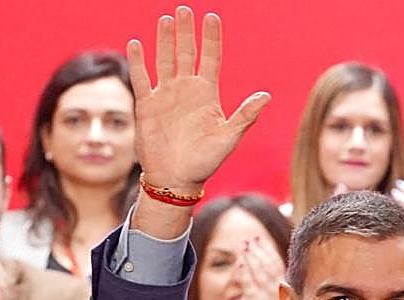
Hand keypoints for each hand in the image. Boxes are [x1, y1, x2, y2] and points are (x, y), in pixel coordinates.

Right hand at [127, 7, 268, 193]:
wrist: (176, 178)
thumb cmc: (205, 161)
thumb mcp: (228, 137)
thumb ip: (245, 115)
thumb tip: (266, 96)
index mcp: (207, 95)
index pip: (210, 58)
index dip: (211, 38)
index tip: (212, 16)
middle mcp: (186, 90)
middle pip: (185, 52)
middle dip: (185, 31)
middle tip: (184, 9)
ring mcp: (166, 95)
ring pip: (164, 60)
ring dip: (164, 40)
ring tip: (166, 19)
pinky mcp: (146, 104)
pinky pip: (141, 77)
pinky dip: (138, 61)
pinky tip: (137, 43)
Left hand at [239, 238, 283, 299]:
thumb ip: (282, 294)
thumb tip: (282, 283)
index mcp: (285, 290)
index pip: (278, 265)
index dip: (270, 252)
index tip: (263, 242)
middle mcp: (276, 290)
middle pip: (267, 264)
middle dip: (259, 250)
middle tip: (252, 238)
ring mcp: (265, 295)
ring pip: (258, 270)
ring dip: (251, 256)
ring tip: (244, 245)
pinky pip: (248, 282)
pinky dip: (244, 271)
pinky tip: (240, 263)